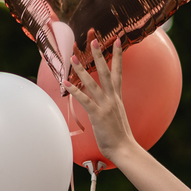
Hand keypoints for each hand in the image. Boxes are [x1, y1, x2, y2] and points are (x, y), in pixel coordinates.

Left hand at [69, 39, 136, 163]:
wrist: (125, 149)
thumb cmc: (121, 136)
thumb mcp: (118, 116)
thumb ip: (112, 105)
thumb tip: (107, 102)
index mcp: (117, 98)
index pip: (118, 72)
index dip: (118, 56)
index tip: (118, 41)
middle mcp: (112, 98)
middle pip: (105, 72)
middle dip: (99, 55)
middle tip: (93, 40)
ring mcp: (105, 106)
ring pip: (92, 83)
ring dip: (82, 69)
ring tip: (73, 57)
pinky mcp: (97, 115)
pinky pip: (84, 100)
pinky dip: (75, 91)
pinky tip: (66, 83)